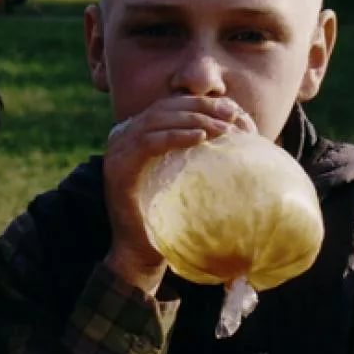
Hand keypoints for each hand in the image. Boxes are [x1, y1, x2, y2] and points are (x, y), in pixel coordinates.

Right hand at [103, 95, 253, 290]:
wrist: (140, 250)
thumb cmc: (168, 214)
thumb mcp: (182, 176)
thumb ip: (195, 153)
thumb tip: (235, 132)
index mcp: (137, 134)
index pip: (170, 106)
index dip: (201, 103)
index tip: (232, 110)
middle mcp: (123, 136)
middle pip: (164, 107)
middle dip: (201, 107)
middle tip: (232, 115)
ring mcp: (118, 150)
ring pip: (157, 119)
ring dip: (193, 120)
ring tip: (222, 129)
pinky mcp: (119, 166)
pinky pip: (149, 142)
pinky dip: (175, 136)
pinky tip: (200, 138)